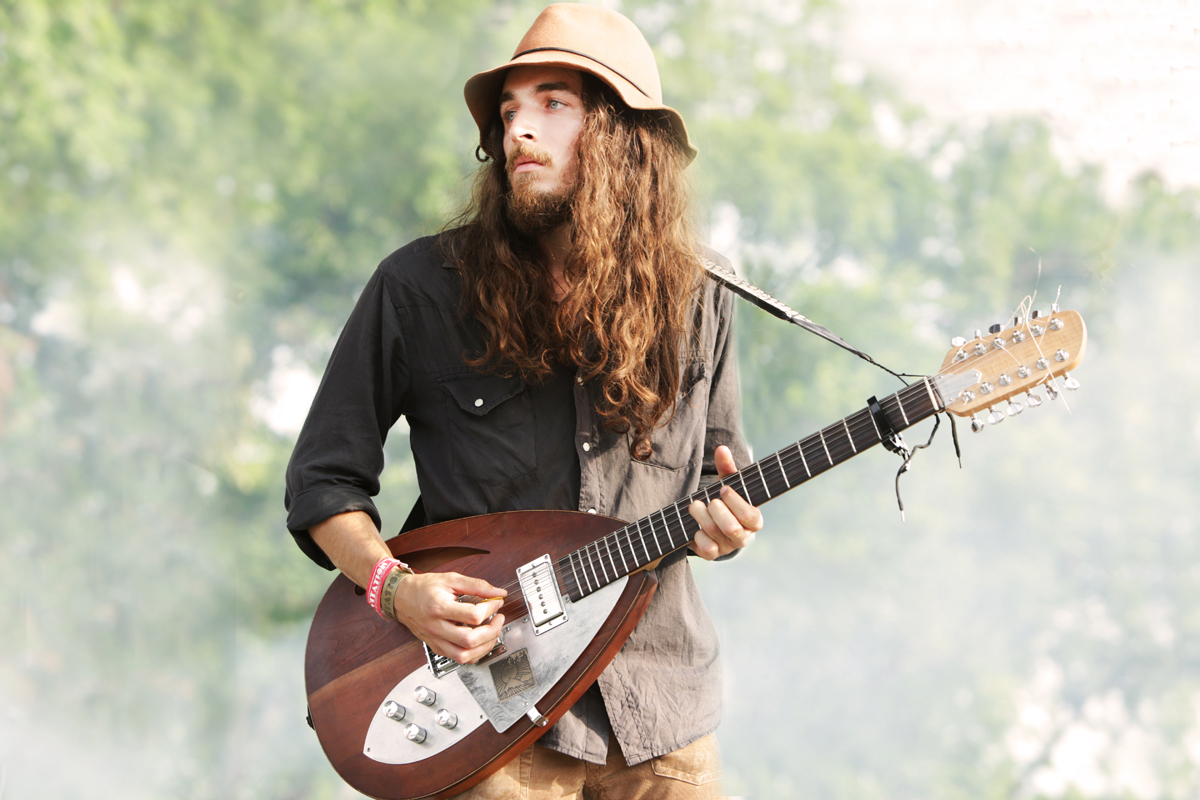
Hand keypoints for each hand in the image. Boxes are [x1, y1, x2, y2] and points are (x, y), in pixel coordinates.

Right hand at [391, 571, 506, 664]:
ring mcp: (436, 640)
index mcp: (439, 607)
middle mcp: (436, 627)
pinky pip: (458, 659)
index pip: (473, 615)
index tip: (496, 602)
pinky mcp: (437, 647)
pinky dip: (474, 654)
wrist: (401, 597)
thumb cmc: (423, 588)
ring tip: (492, 632)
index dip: (491, 608)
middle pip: (469, 640)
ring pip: (464, 655)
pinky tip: (481, 642)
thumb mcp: (451, 579)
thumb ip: (476, 585)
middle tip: (499, 619)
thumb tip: (498, 592)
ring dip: (485, 646)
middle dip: (492, 631)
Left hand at [688, 445, 762, 559]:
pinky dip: (698, 536)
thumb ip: (727, 467)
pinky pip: (706, 550)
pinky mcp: (712, 554)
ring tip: (695, 505)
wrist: (711, 520)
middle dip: (717, 511)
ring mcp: (728, 547)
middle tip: (709, 500)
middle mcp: (743, 536)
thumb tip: (722, 449)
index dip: (736, 503)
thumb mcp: (727, 483)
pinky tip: (695, 527)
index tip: (723, 489)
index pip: (750, 517)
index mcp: (754, 520)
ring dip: (701, 517)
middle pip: (732, 528)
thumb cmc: (724, 499)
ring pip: (715, 535)